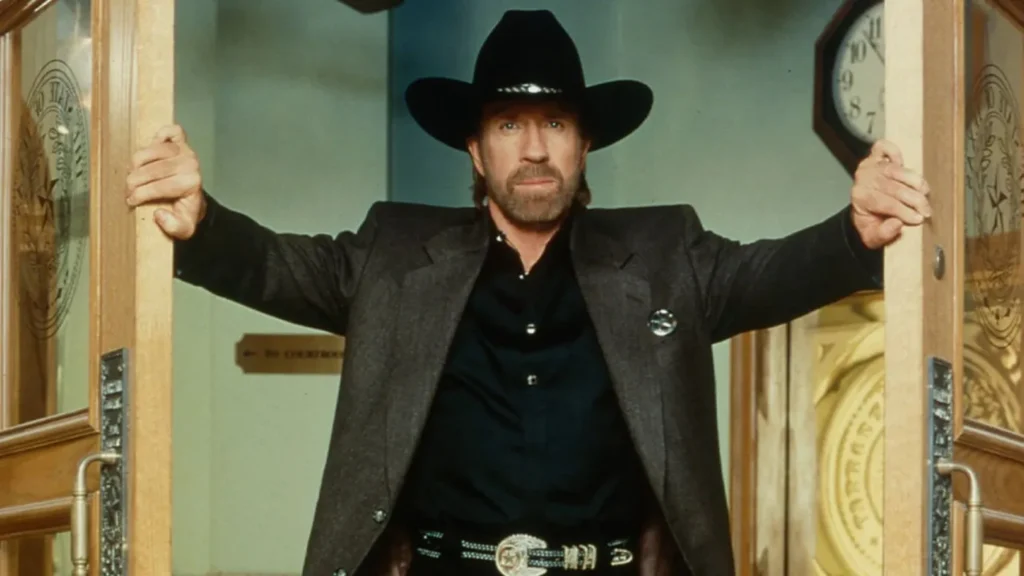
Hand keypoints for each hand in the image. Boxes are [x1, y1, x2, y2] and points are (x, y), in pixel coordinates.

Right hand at [125, 124, 205, 239]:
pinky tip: (151, 148)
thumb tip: (159, 214)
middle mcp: (190, 164)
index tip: (130, 201)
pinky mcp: (182, 141)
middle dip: (134, 182)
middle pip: (151, 169)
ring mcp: (186, 150)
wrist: (194, 199)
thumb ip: (174, 227)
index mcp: (191, 183)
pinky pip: (171, 131)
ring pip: (151, 150)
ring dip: (137, 163)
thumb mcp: (184, 229)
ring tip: (134, 175)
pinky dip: (159, 135)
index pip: (158, 186)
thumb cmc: (185, 212)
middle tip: (128, 191)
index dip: (140, 194)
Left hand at [850, 139, 931, 248]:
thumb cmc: (870, 224)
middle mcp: (862, 180)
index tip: (919, 218)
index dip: (904, 210)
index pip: (885, 202)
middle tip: (927, 210)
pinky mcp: (874, 157)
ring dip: (914, 180)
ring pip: (894, 169)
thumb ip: (883, 234)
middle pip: (892, 186)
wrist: (862, 212)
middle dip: (914, 199)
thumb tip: (897, 224)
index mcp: (860, 198)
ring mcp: (869, 166)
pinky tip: (903, 163)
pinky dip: (894, 151)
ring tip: (925, 193)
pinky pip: (881, 147)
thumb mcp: (873, 238)